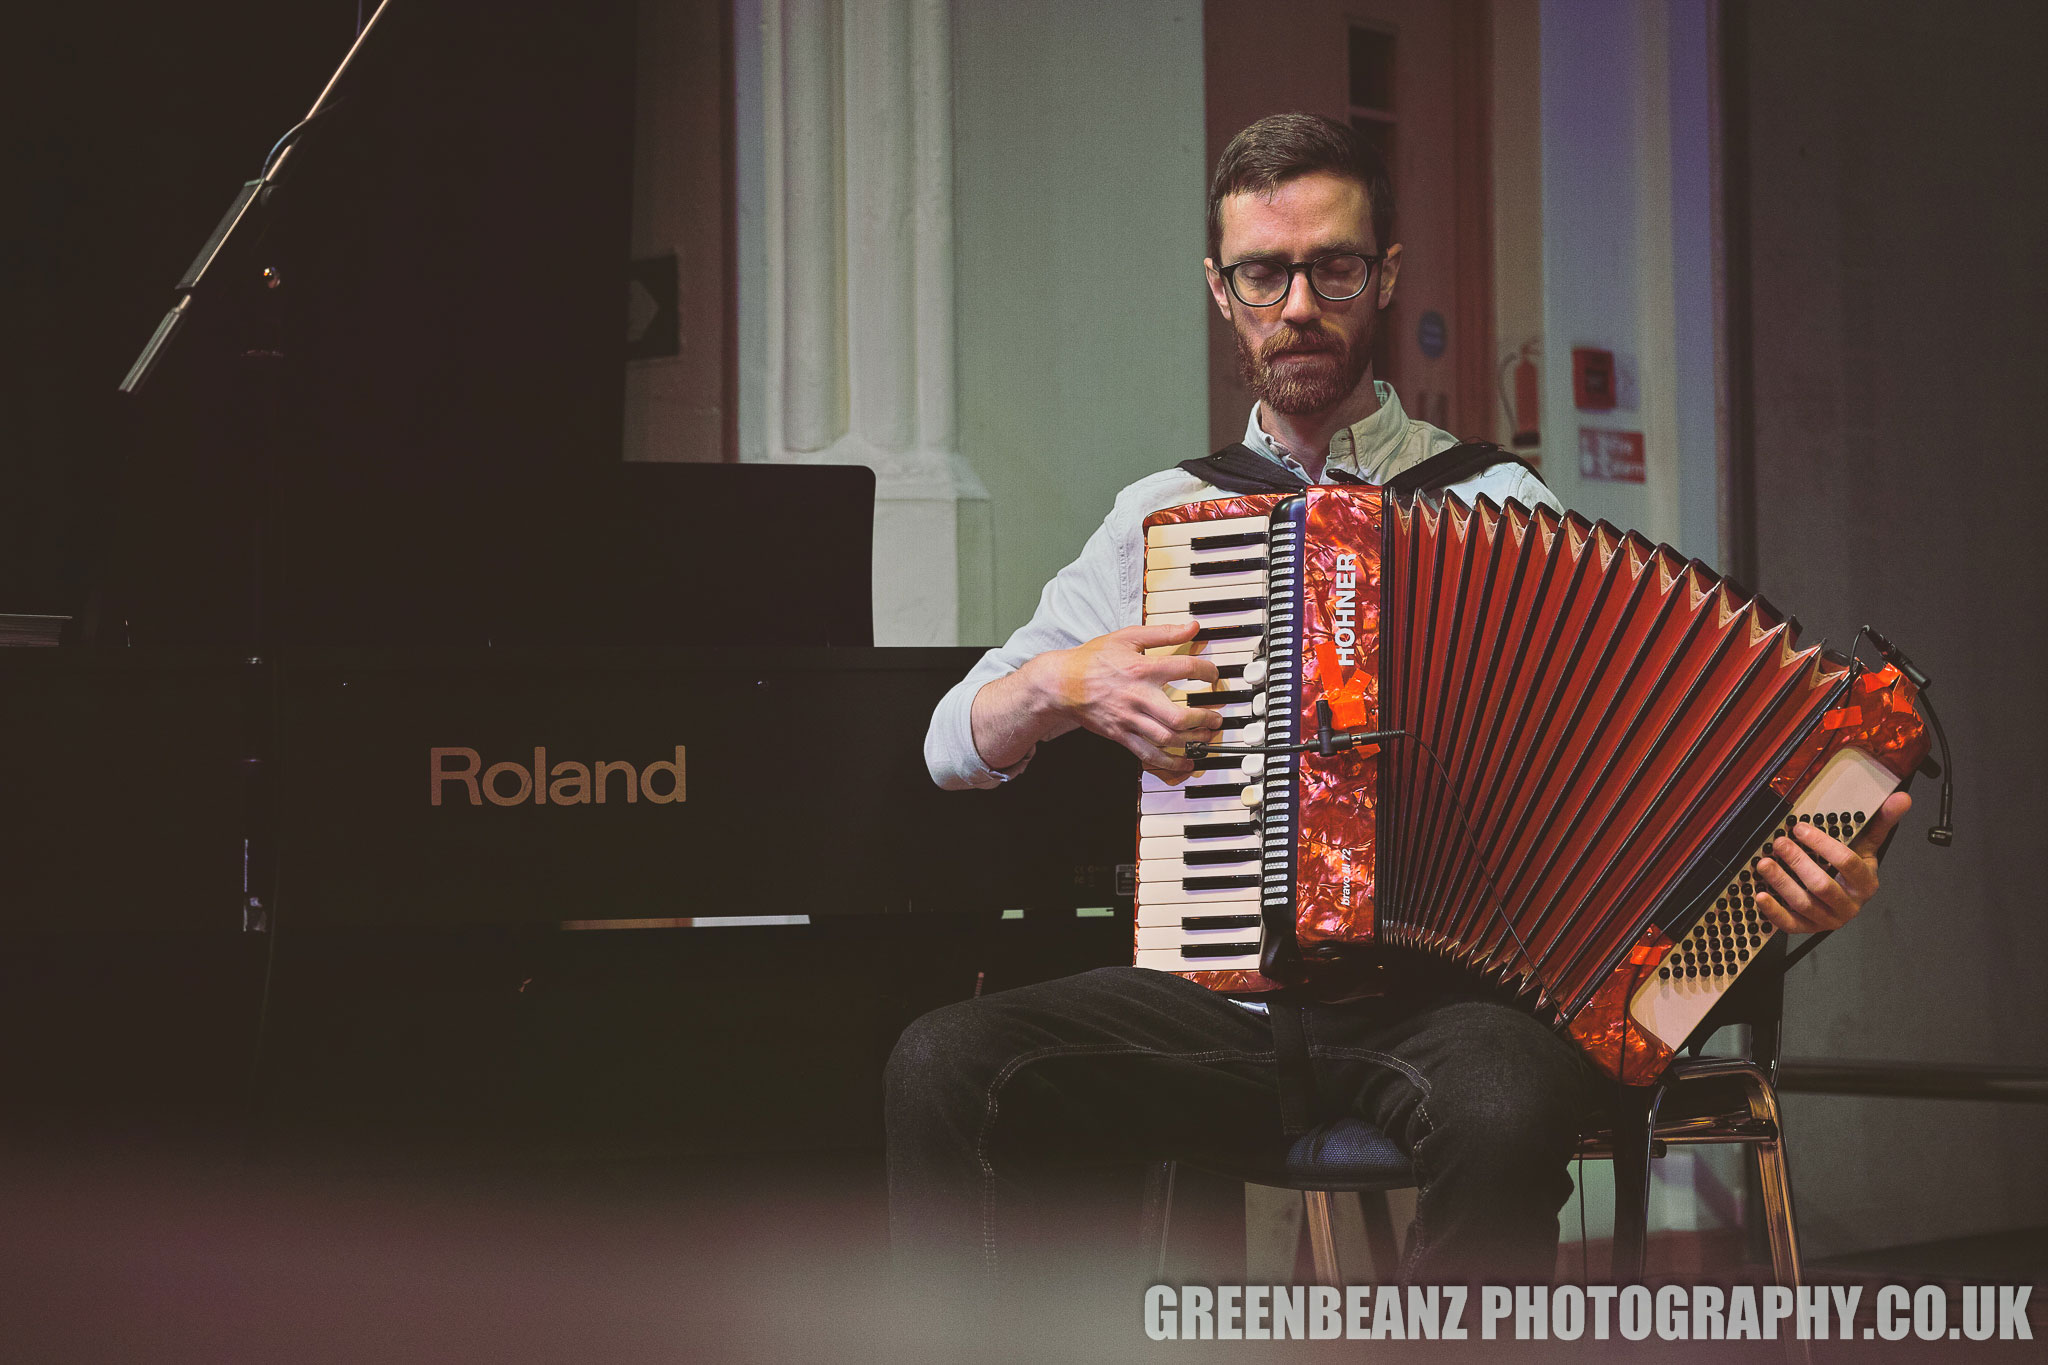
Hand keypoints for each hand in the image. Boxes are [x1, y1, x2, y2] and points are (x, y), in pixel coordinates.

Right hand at [972, 621, 1224, 774]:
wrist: (1061, 684)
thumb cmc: (1093, 659)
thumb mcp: (1127, 637)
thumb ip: (1162, 633)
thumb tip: (1192, 626)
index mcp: (1142, 669)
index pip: (1183, 669)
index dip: (1206, 672)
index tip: (1213, 676)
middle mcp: (1138, 696)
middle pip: (1178, 716)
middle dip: (1203, 720)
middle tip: (1216, 718)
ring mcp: (1129, 719)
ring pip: (1166, 739)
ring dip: (1192, 742)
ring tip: (1206, 739)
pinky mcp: (1121, 735)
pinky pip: (1148, 754)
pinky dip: (1170, 762)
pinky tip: (1185, 762)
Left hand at [1754, 790, 1910, 933]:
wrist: (1845, 900)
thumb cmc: (1852, 870)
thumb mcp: (1866, 846)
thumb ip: (1881, 822)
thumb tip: (1902, 798)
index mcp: (1865, 883)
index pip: (1847, 863)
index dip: (1823, 845)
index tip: (1800, 828)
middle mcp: (1849, 905)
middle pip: (1823, 885)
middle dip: (1798, 862)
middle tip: (1779, 843)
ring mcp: (1828, 919)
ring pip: (1804, 904)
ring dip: (1781, 882)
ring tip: (1764, 863)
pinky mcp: (1808, 928)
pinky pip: (1790, 924)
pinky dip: (1774, 911)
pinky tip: (1760, 896)